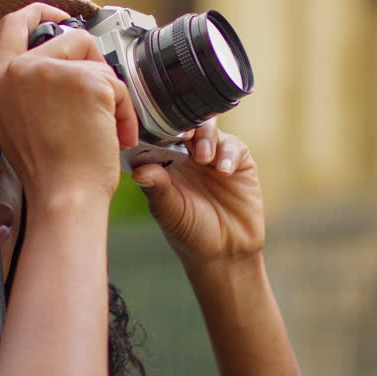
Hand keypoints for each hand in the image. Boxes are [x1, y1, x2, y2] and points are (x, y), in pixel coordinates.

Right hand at [0, 3, 138, 203]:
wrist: (64, 196)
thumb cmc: (48, 171)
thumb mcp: (16, 121)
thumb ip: (27, 87)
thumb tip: (55, 66)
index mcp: (0, 78)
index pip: (14, 23)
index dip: (41, 12)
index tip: (61, 17)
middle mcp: (21, 69)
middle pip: (70, 38)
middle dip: (93, 65)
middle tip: (99, 99)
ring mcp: (53, 72)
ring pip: (97, 60)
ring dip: (111, 93)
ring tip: (106, 127)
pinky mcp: (86, 81)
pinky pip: (117, 82)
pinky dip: (124, 109)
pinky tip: (115, 134)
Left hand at [131, 120, 264, 270]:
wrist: (226, 252)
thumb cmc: (190, 233)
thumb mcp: (169, 212)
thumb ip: (157, 189)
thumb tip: (139, 171)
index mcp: (163, 162)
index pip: (156, 134)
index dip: (155, 127)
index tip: (155, 127)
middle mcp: (186, 154)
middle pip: (184, 123)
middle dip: (183, 124)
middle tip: (184, 134)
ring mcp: (213, 154)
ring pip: (209, 128)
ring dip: (205, 138)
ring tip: (203, 158)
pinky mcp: (237, 160)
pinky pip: (233, 146)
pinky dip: (227, 154)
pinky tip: (223, 171)